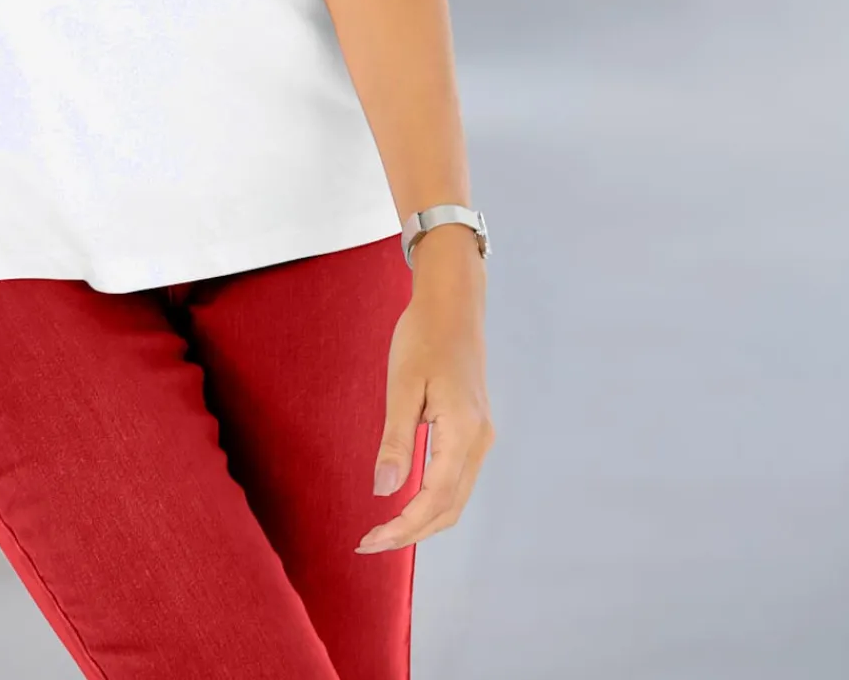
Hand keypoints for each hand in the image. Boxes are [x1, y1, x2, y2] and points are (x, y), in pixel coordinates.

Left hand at [356, 226, 493, 552]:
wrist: (453, 305)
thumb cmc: (423, 337)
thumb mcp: (402, 386)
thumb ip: (395, 440)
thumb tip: (384, 491)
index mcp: (463, 432)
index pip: (434, 500)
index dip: (402, 527)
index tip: (368, 540)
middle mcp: (479, 441)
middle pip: (449, 509)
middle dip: (410, 533)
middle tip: (368, 543)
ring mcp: (480, 437)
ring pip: (455, 499)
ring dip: (422, 521)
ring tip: (383, 529)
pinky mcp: (474, 431)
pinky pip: (456, 480)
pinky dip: (432, 501)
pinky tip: (406, 500)